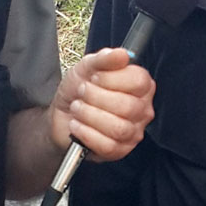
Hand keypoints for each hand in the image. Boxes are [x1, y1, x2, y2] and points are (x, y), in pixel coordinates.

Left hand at [54, 47, 155, 161]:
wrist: (63, 114)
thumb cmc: (80, 89)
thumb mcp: (87, 67)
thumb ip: (104, 58)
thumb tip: (122, 54)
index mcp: (141, 86)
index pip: (139, 81)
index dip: (112, 79)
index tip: (94, 77)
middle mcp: (142, 110)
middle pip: (128, 106)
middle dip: (96, 98)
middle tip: (82, 93)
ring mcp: (133, 133)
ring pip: (119, 128)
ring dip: (89, 116)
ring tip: (78, 108)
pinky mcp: (119, 151)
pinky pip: (108, 146)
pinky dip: (86, 133)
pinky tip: (77, 125)